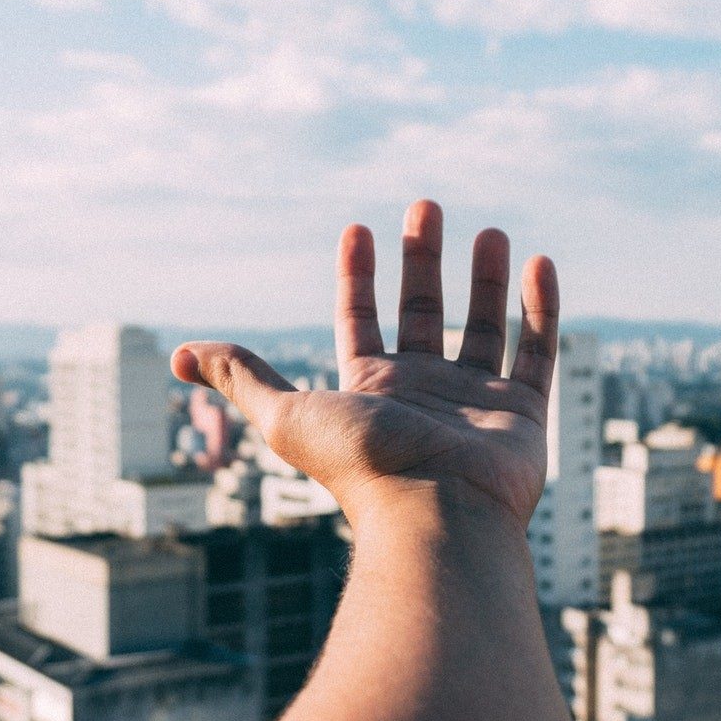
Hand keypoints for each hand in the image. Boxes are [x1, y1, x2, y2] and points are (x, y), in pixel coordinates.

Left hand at [171, 200, 559, 529]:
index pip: (359, 321)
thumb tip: (178, 355)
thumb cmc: (362, 466)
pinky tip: (541, 263)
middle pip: (422, 313)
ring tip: (488, 231)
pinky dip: (542, 309)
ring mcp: (474, 404)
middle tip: (425, 207)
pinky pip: (536, 353)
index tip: (358, 230)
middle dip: (422, 260)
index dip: (356, 276)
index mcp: (370, 390)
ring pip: (483, 329)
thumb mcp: (286, 415)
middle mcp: (422, 394)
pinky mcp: (521, 415)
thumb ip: (241, 378)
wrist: (436, 514)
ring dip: (485, 279)